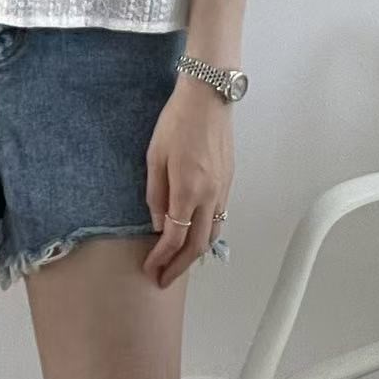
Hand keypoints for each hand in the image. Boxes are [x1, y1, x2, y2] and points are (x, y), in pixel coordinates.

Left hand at [143, 79, 233, 287]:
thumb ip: (155, 194)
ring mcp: (223, 190)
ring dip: (196, 255)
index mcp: (188, 191)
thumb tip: (159, 223)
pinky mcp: (229, 182)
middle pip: (198, 246)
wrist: (208, 98)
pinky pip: (220, 218)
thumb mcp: (154, 157)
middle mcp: (210, 196)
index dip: (161, 258)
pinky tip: (195, 237)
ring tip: (179, 264)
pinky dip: (207, 235)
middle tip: (164, 279)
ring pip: (213, 234)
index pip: (175, 239)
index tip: (150, 268)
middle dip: (179, 267)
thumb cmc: (177, 122)